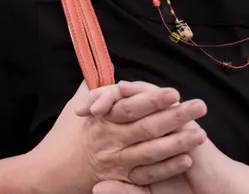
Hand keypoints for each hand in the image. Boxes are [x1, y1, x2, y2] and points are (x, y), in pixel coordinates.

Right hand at [29, 80, 208, 193]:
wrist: (47, 174)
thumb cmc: (62, 137)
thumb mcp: (75, 106)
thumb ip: (94, 88)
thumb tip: (107, 67)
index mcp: (101, 120)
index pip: (130, 107)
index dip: (152, 100)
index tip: (173, 92)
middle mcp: (110, 141)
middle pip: (147, 128)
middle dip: (175, 117)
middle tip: (199, 107)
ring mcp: (116, 163)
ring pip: (151, 153)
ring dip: (177, 143)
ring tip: (201, 134)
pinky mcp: (120, 181)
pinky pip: (147, 175)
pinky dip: (167, 167)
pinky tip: (186, 159)